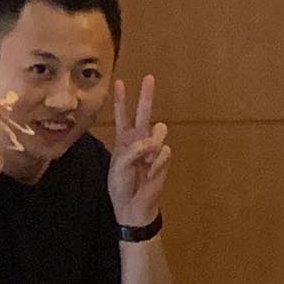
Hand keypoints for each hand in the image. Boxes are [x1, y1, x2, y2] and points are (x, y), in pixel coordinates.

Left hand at [105, 76, 170, 228]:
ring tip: (146, 160)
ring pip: (159, 130)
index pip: (122, 115)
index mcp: (123, 139)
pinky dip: (157, 162)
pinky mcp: (163, 159)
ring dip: (152, 143)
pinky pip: (164, 151)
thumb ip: (133, 150)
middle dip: (146, 95)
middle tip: (149, 78)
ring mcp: (152, 149)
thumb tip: (151, 143)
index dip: (121, 99)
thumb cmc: (121, 186)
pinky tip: (150, 172)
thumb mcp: (119, 166)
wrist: (133, 206)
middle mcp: (138, 140)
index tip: (119, 82)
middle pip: (144, 113)